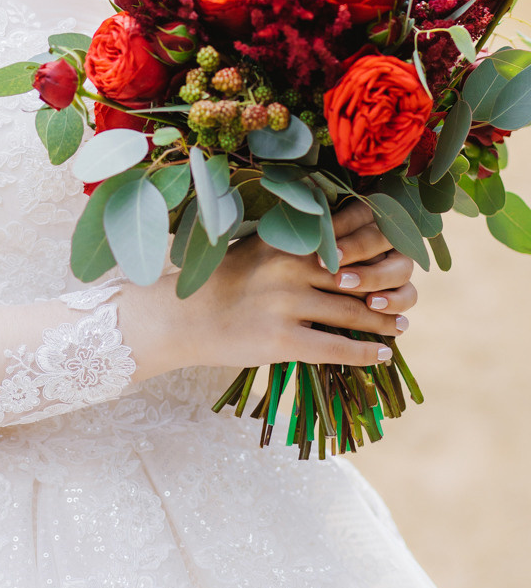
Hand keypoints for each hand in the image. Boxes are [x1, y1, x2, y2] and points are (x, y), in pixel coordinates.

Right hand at [137, 199, 415, 378]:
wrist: (181, 317)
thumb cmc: (222, 281)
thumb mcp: (259, 248)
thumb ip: (297, 242)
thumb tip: (345, 243)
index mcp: (287, 239)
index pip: (349, 232)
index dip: (381, 241)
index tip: (400, 250)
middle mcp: (290, 266)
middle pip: (359, 273)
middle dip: (389, 285)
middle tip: (406, 296)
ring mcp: (286, 303)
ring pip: (353, 312)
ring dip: (384, 321)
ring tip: (399, 325)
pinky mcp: (281, 340)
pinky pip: (336, 347)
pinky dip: (366, 353)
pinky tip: (382, 355)